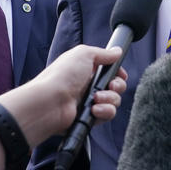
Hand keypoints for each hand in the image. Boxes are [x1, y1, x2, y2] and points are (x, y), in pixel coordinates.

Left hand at [0, 45, 126, 146]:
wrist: (50, 102)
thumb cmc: (63, 75)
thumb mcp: (84, 54)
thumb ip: (103, 53)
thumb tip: (117, 52)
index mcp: (86, 69)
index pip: (109, 71)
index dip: (118, 73)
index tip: (120, 74)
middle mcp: (88, 85)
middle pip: (115, 86)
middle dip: (117, 85)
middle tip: (111, 85)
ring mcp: (89, 102)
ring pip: (114, 101)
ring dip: (109, 99)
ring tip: (96, 98)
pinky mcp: (90, 117)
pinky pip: (107, 114)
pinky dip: (104, 111)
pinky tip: (94, 109)